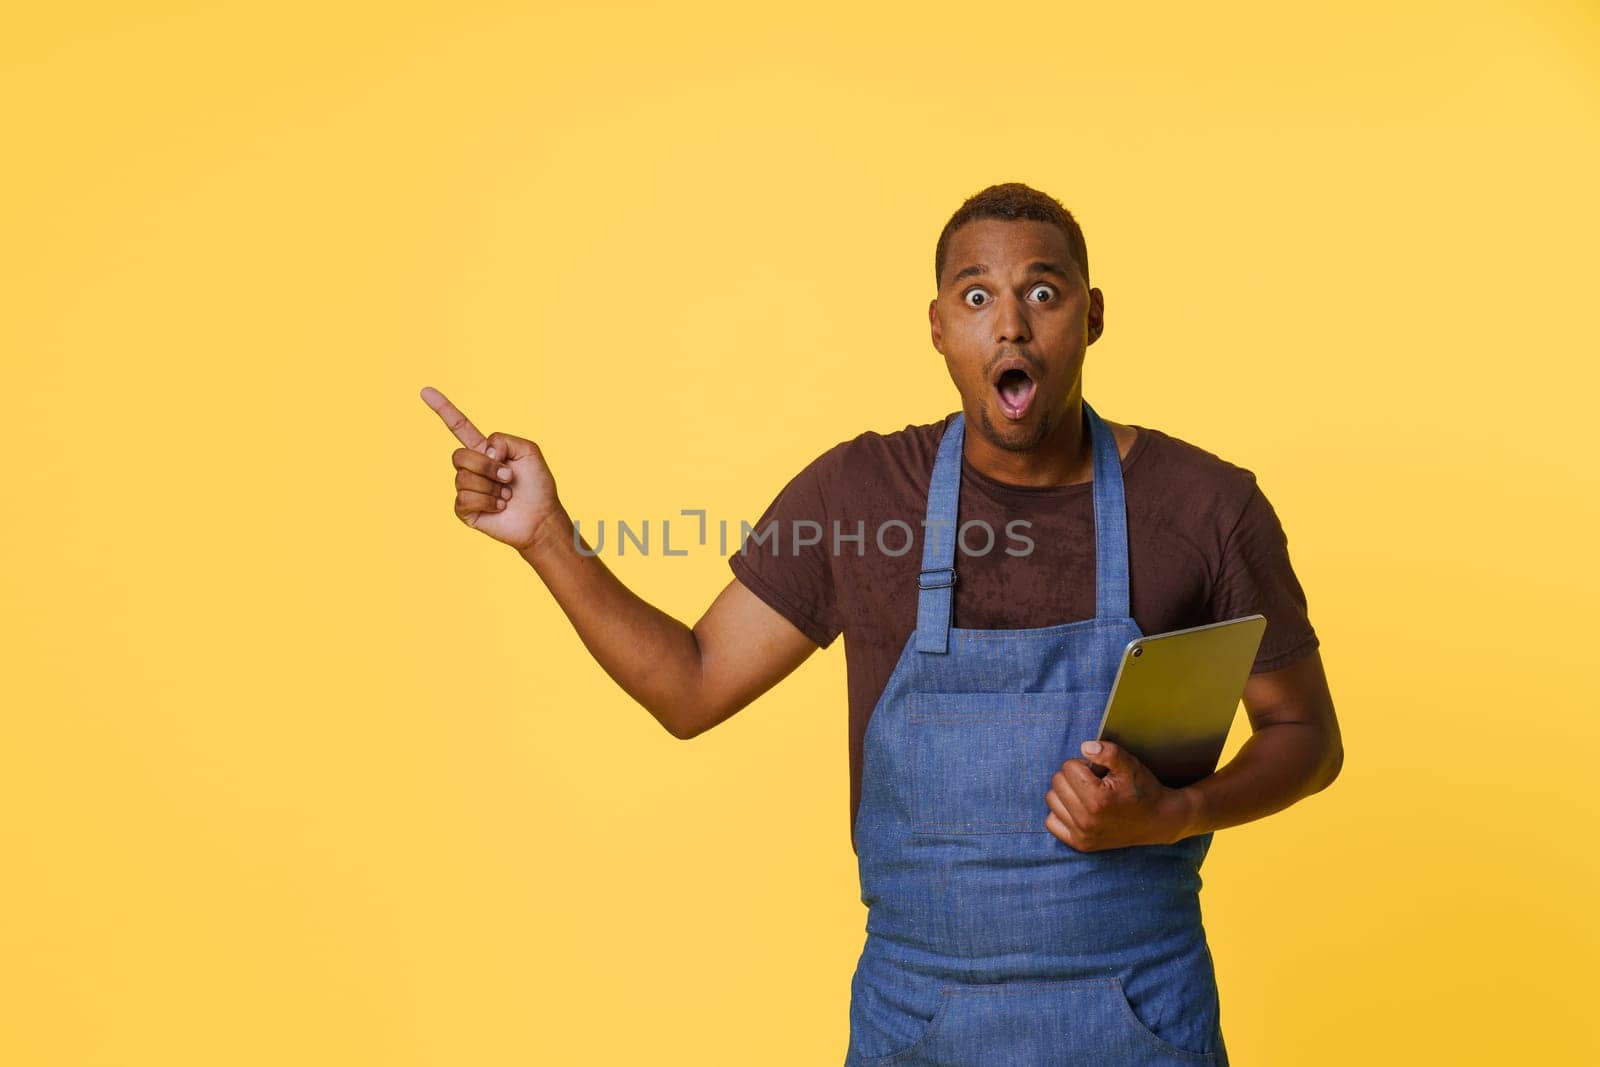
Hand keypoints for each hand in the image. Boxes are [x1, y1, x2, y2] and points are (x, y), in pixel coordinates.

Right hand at [420, 386, 561, 551]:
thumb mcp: (528, 451)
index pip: (459, 427)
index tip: (425, 390)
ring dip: (491, 487)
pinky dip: (488, 501)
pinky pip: (465, 498)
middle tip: (508, 478)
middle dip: (487, 466)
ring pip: (463, 478)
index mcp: (485, 450)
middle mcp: (472, 468)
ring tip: (506, 495)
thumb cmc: (538, 486)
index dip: (443, 409)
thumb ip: (504, 440)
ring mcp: (466, 489)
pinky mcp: (464, 510)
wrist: (541, 517)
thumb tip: (484, 452)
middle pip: (459, 455)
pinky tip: (499, 506)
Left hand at [1044, 740, 1192, 850]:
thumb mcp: (1130, 765)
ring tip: (1087, 794)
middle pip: (1057, 782)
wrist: (1157, 820)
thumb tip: (1085, 747)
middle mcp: (1087, 820)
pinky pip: (1051, 822)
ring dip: (1066, 792)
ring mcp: (1082, 835)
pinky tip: (1079, 809)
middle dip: (1073, 776)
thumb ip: (1108, 752)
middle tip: (1094, 782)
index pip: (1069, 767)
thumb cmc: (1143, 790)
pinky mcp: (1080, 844)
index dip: (1084, 764)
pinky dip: (1061, 812)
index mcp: (1098, 799)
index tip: (1099, 772)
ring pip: (1052, 800)